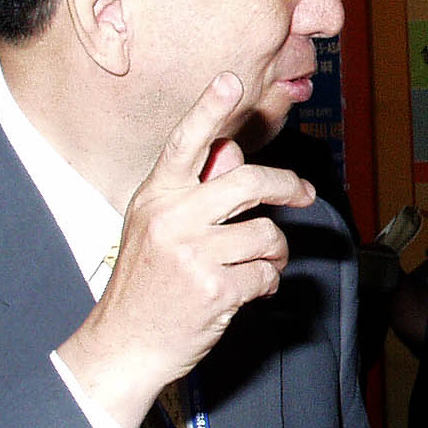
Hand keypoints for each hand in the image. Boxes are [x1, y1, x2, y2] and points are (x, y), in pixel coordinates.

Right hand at [55, 73, 312, 427]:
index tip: (230, 81)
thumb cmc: (144, 284)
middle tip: (302, 193)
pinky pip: (267, 274)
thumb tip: (230, 152)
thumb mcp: (156, 228)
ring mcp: (194, 255)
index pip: (185, 144)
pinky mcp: (215, 289)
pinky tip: (249, 290)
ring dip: (275, 251)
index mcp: (155, 198)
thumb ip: (192, 190)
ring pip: (266, 234)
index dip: (209, 110)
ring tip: (259, 263)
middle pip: (249, 181)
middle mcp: (173, 219)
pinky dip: (267, 283)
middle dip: (286, 185)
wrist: (125, 345)